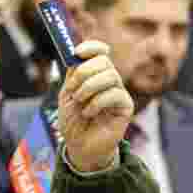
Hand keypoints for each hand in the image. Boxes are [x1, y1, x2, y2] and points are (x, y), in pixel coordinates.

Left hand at [58, 41, 133, 172]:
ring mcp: (118, 92)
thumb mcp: (67, 94)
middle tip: (73, 89)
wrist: (79, 146)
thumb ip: (72, 74)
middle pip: (104, 61)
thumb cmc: (73, 121)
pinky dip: (97, 102)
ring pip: (110, 76)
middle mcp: (109, 80)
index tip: (77, 52)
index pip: (100, 51)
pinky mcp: (125, 107)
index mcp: (95, 74)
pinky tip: (89, 113)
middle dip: (84, 72)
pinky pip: (115, 94)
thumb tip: (75, 53)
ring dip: (89, 88)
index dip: (91, 47)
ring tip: (80, 102)